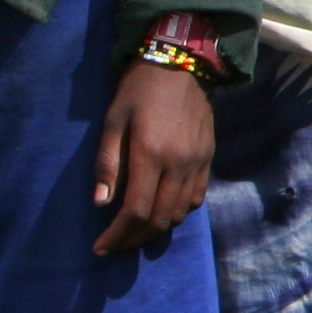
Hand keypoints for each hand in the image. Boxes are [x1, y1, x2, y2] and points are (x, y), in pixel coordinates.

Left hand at [91, 60, 213, 254]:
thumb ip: (108, 163)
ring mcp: (198, 162)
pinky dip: (178, 212)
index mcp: (151, 155)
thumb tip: (102, 202)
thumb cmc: (139, 90)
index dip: (118, 235)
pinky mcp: (208, 158)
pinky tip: (162, 212)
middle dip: (134, 239)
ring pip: (180, 212)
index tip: (101, 247)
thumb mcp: (113, 121)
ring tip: (135, 232)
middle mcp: (179, 164)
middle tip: (115, 245)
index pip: (136, 210)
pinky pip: (196, 197)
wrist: (183, 65)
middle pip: (160, 218)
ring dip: (157, 230)